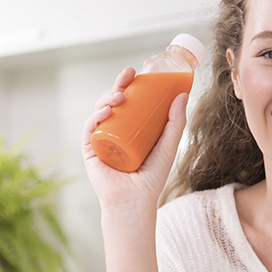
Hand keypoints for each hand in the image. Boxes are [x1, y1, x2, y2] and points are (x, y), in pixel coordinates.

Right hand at [82, 67, 189, 211]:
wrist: (134, 201)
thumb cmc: (152, 178)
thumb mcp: (168, 146)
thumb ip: (176, 122)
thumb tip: (182, 95)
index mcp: (132, 129)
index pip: (132, 101)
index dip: (134, 84)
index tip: (142, 70)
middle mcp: (116, 131)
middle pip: (115, 101)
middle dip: (119, 84)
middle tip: (129, 74)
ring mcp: (101, 139)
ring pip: (101, 110)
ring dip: (108, 97)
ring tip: (120, 97)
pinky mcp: (90, 149)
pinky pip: (90, 127)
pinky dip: (96, 116)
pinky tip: (106, 111)